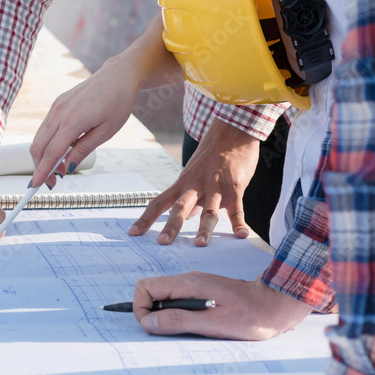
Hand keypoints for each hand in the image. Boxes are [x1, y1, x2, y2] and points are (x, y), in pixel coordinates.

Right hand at [29, 53, 142, 188]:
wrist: (118, 76)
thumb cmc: (117, 102)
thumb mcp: (106, 132)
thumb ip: (83, 150)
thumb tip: (67, 168)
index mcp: (73, 121)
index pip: (51, 152)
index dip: (42, 171)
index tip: (35, 186)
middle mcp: (59, 112)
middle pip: (38, 147)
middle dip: (41, 167)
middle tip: (53, 181)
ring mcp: (56, 107)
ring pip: (39, 138)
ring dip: (44, 156)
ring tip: (61, 167)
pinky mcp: (56, 104)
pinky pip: (45, 128)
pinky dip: (48, 143)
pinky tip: (62, 150)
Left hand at [130, 118, 259, 246]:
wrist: (232, 130)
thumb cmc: (212, 155)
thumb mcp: (194, 174)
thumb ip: (191, 198)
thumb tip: (188, 217)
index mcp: (182, 184)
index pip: (159, 202)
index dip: (146, 218)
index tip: (133, 233)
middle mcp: (196, 186)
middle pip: (180, 208)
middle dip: (172, 226)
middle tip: (163, 242)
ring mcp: (215, 187)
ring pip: (208, 211)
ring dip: (204, 228)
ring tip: (200, 244)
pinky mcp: (235, 187)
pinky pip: (237, 208)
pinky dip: (239, 223)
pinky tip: (241, 235)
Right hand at [133, 272, 311, 339]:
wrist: (277, 304)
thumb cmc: (251, 315)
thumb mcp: (214, 324)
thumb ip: (179, 321)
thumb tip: (149, 322)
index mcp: (188, 284)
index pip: (145, 287)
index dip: (141, 308)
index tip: (153, 326)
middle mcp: (188, 280)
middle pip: (152, 292)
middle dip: (152, 313)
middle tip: (170, 331)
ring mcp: (195, 285)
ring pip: (165, 297)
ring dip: (166, 315)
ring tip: (188, 328)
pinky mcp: (203, 291)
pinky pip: (178, 300)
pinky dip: (178, 313)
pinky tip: (197, 323)